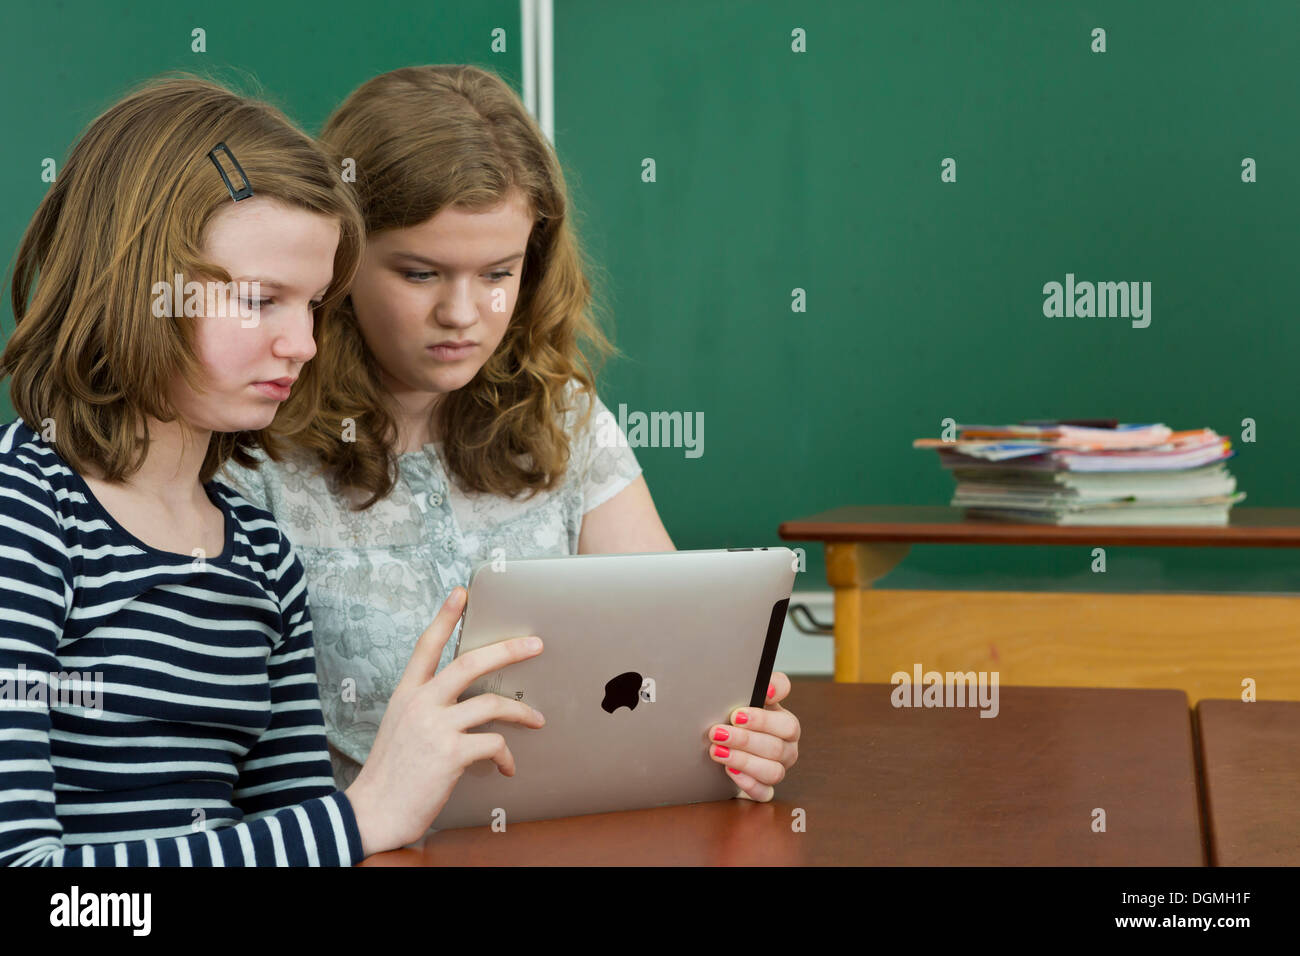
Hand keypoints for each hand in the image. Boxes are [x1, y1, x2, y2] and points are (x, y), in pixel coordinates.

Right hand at [344, 587, 545, 855]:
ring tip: (537, 719)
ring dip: (521, 712)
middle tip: (535, 645)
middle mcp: (420, 704)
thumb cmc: (391, 774)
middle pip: (469, 663)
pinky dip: (506, 755)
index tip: (462, 593)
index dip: (446, 617)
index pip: (427, 645)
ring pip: (491, 704)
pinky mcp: (449, 754)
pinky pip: (493, 743)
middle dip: (507, 650)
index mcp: (406, 694)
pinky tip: (508, 766)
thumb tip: (470, 701)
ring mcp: (434, 727)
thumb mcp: (402, 728)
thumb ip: (429, 708)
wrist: (372, 814)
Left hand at [706, 670, 799, 801]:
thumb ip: (765, 685)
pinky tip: (730, 772)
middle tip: (717, 733)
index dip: (763, 720)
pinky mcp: (764, 789)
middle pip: (775, 748)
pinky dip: (748, 784)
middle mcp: (787, 749)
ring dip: (743, 761)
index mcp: (787, 726)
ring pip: (772, 772)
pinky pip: (764, 793)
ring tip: (718, 752)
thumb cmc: (741, 715)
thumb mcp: (751, 696)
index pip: (787, 724)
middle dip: (743, 740)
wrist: (727, 739)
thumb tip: (769, 688)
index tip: (736, 715)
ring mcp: (778, 770)